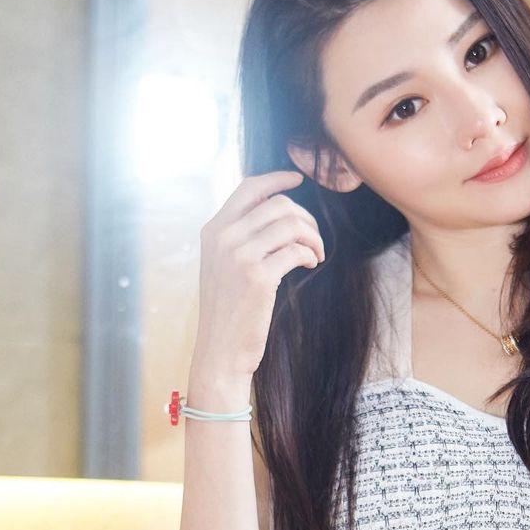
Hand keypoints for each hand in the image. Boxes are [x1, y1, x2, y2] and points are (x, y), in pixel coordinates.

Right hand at [193, 169, 325, 379]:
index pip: (248, 188)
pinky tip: (310, 264)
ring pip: (291, 224)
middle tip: (313, 238)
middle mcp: (223, 238)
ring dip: (312, 236)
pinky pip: (296, 250)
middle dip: (305, 217)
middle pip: (277, 204)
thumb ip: (239, 237)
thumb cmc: (228, 311)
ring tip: (316, 253)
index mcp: (213, 230)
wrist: (220, 350)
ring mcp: (239, 256)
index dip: (277, 179)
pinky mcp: (258, 277)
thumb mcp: (222, 266)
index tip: (298, 179)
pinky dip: (310, 254)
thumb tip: (275, 213)